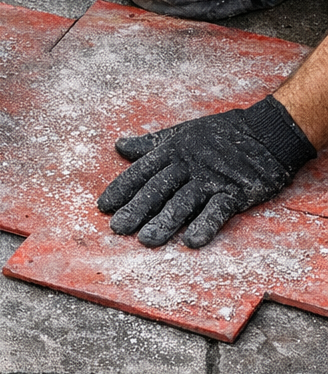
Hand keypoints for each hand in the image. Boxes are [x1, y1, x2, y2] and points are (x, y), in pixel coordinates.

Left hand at [96, 96, 315, 247]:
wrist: (268, 132)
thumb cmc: (220, 134)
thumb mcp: (182, 134)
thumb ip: (150, 144)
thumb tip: (119, 146)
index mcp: (173, 152)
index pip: (142, 172)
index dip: (122, 189)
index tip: (104, 206)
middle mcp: (188, 166)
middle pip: (158, 190)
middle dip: (137, 209)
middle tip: (118, 229)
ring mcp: (211, 180)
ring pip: (183, 202)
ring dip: (164, 222)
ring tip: (147, 240)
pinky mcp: (235, 191)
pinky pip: (217, 210)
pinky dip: (205, 225)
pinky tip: (191, 241)